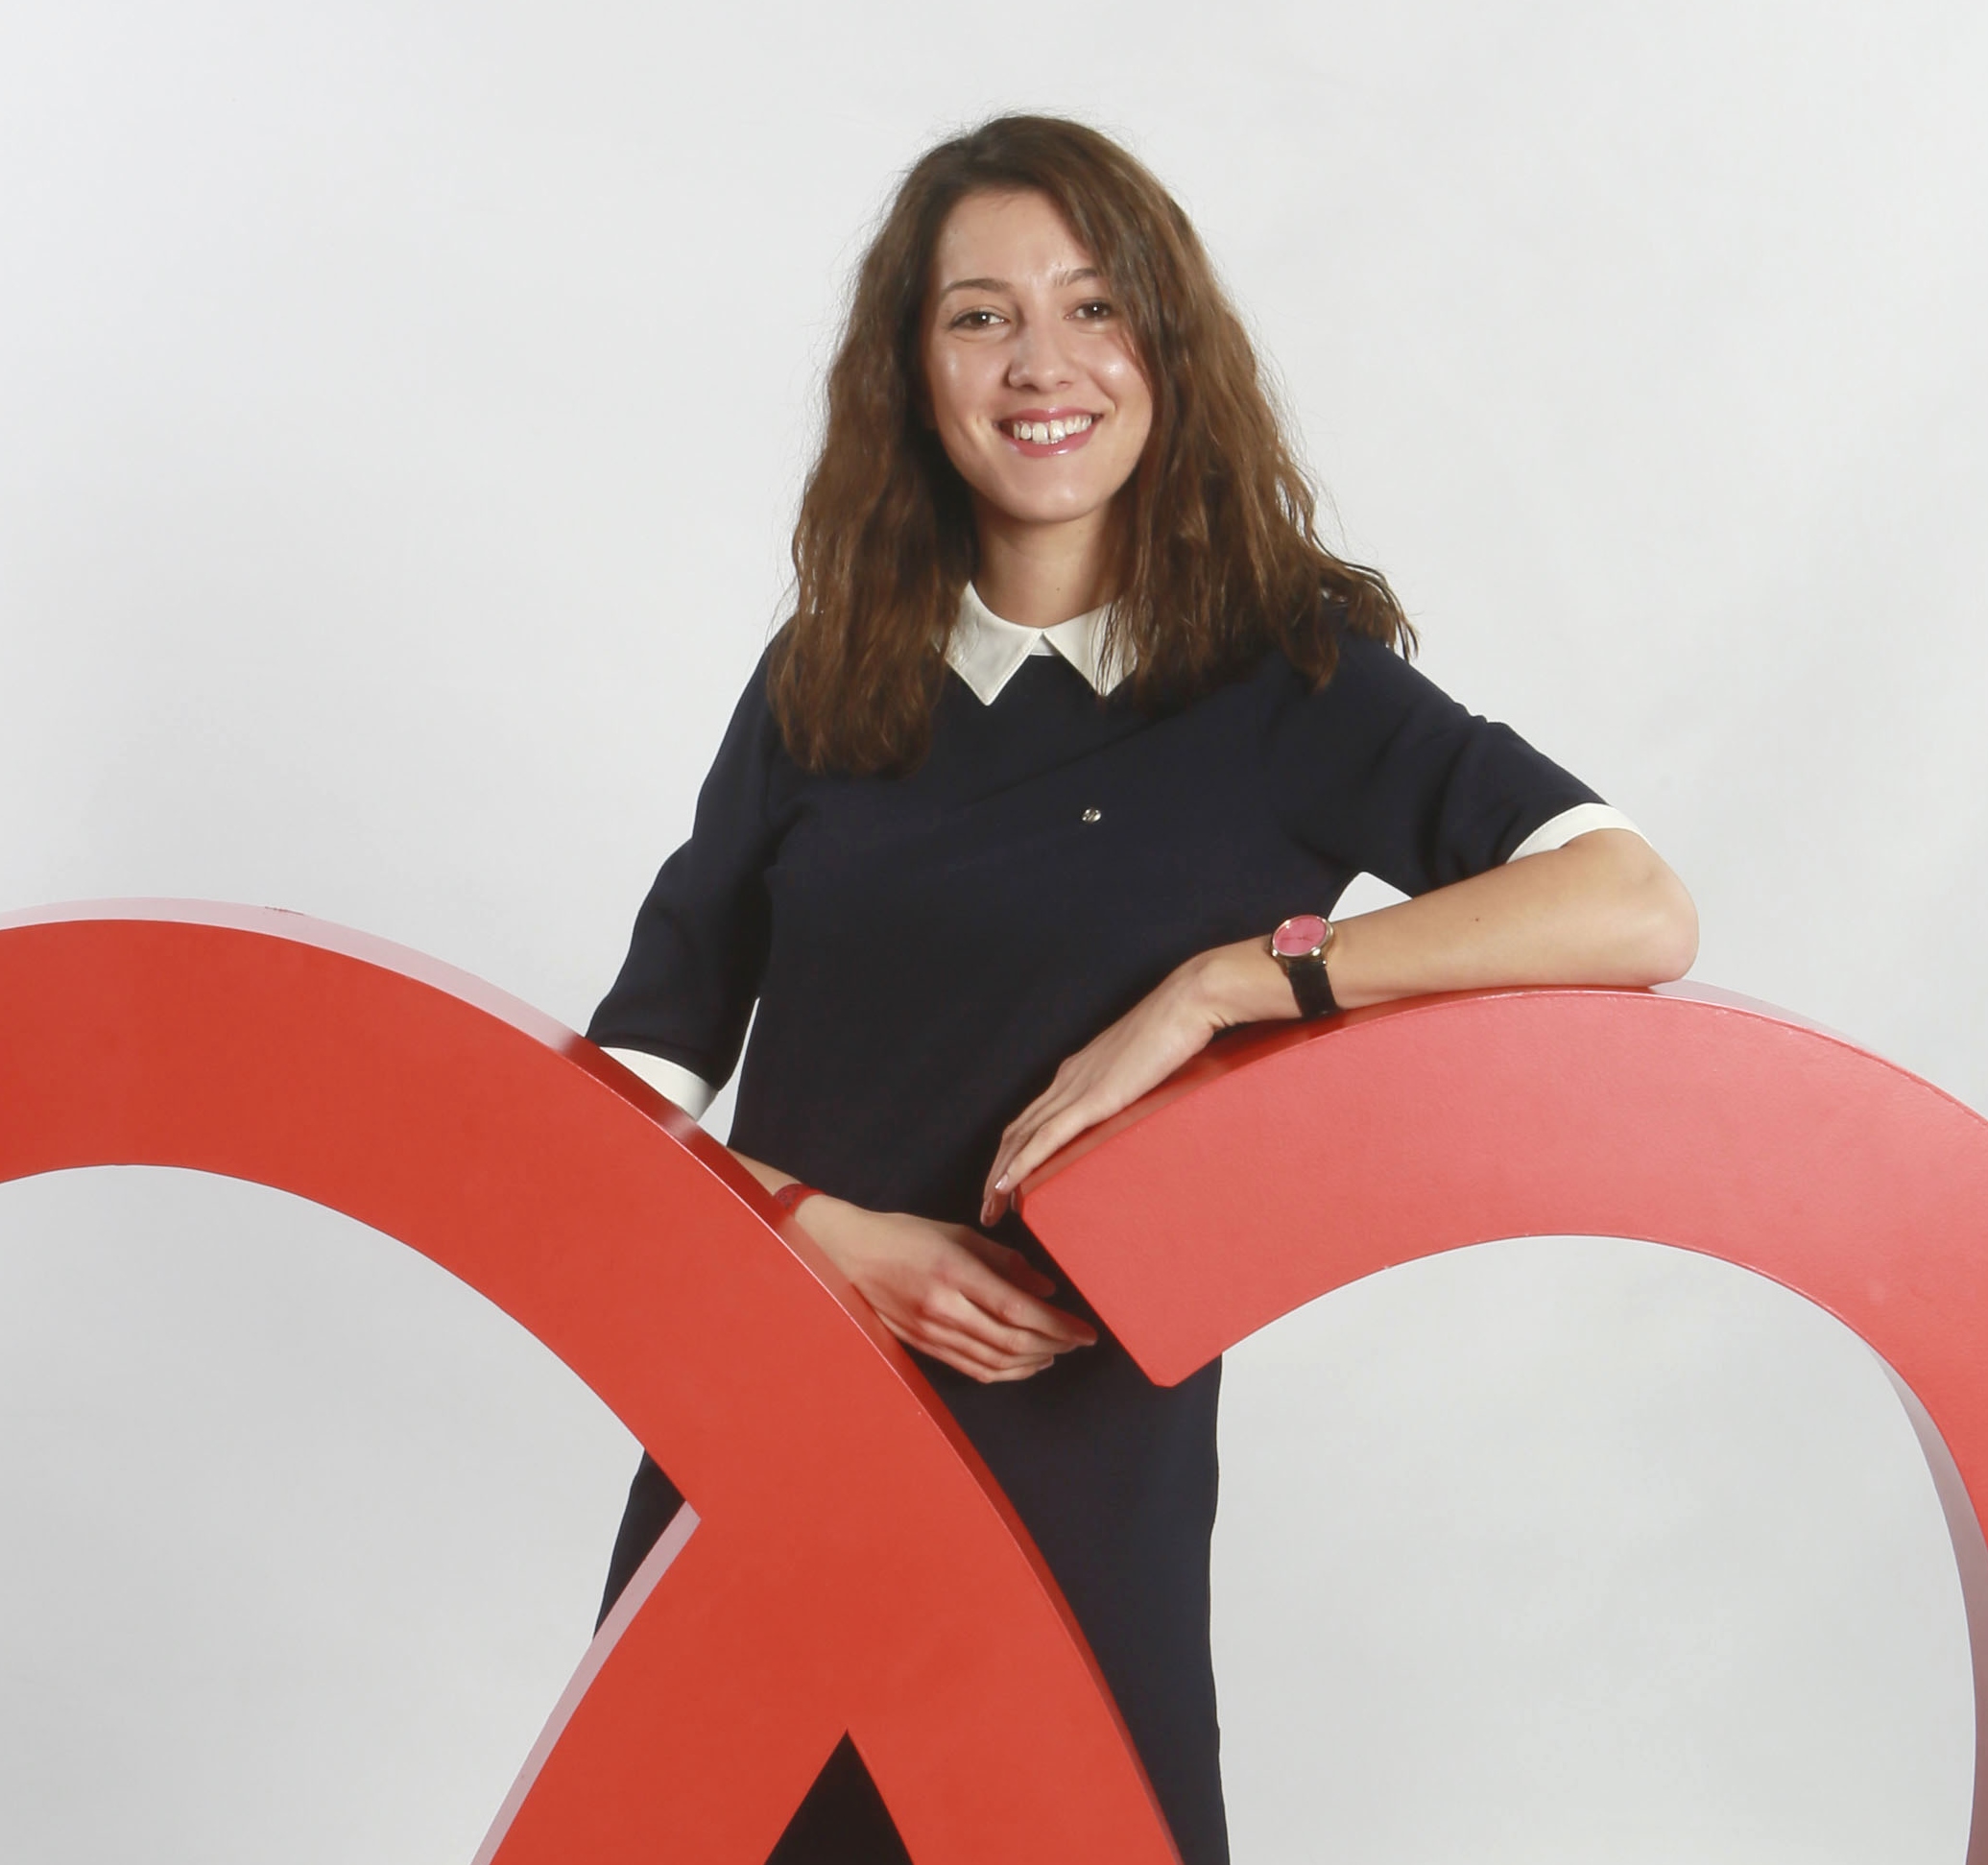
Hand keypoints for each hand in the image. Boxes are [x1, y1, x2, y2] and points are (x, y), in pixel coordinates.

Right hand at [800, 1198, 1096, 1383]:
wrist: (846, 1255)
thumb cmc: (902, 1235)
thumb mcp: (957, 1233)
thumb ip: (1004, 1261)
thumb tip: (1046, 1288)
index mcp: (954, 1273)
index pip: (1018, 1310)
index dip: (1057, 1326)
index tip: (1085, 1331)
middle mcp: (944, 1309)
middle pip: (1011, 1342)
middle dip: (1053, 1346)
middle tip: (1077, 1342)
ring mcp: (932, 1333)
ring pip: (994, 1362)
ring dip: (1032, 1362)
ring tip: (1056, 1352)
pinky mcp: (924, 1347)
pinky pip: (972, 1368)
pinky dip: (1004, 1372)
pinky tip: (1023, 1364)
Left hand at [980, 938, 1295, 1224]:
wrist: (1186, 1004)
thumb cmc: (1176, 1031)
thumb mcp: (1146, 1068)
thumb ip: (1133, 1088)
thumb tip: (1138, 1107)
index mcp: (1077, 1072)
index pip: (1032, 1118)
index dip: (1014, 1151)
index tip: (1006, 1181)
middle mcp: (1067, 1080)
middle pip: (1017, 1133)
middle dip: (997, 1172)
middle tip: (987, 1207)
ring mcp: (1076, 1088)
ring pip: (1022, 1139)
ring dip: (999, 1176)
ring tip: (988, 1209)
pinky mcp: (1092, 1099)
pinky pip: (1045, 1137)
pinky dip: (1019, 1164)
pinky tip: (1004, 1186)